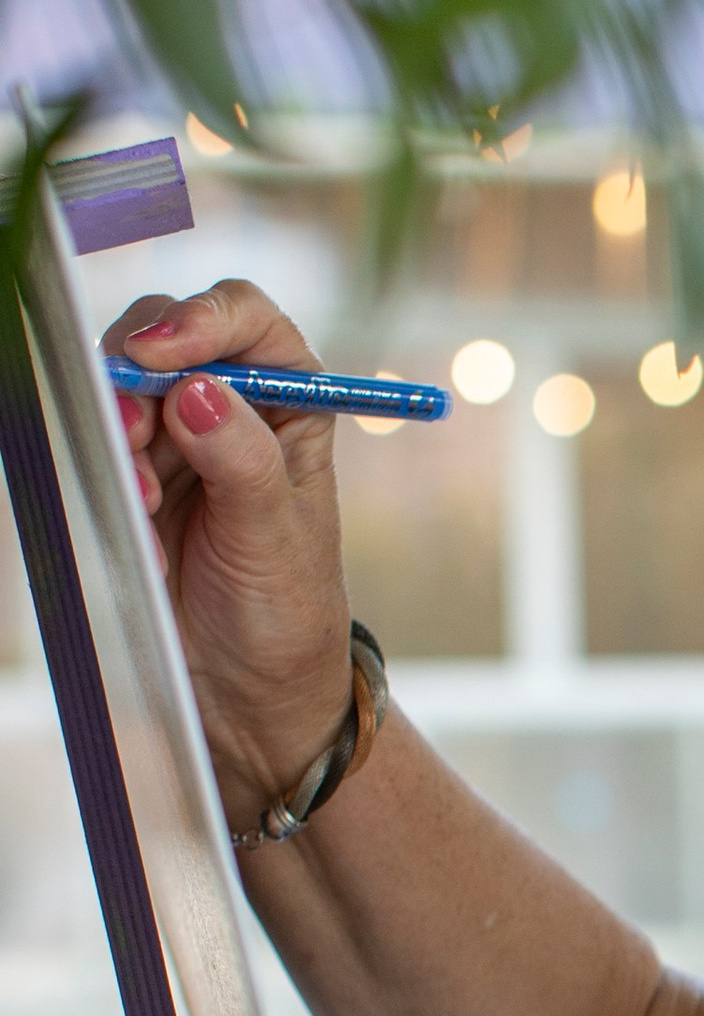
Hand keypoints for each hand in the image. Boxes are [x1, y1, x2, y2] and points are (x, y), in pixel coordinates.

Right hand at [101, 283, 356, 828]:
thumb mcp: (276, 541)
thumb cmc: (284, 617)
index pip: (249, 321)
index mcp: (293, 405)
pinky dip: (106, 463)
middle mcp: (235, 408)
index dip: (204, 319)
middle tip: (135, 432)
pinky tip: (135, 512)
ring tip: (145, 496)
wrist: (248, 696)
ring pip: (123, 384)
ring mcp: (177, 439)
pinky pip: (99, 438)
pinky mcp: (133, 475)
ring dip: (120, 423)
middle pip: (168, 336)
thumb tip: (200, 391)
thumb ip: (242, 462)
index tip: (166, 354)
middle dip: (141, 373)